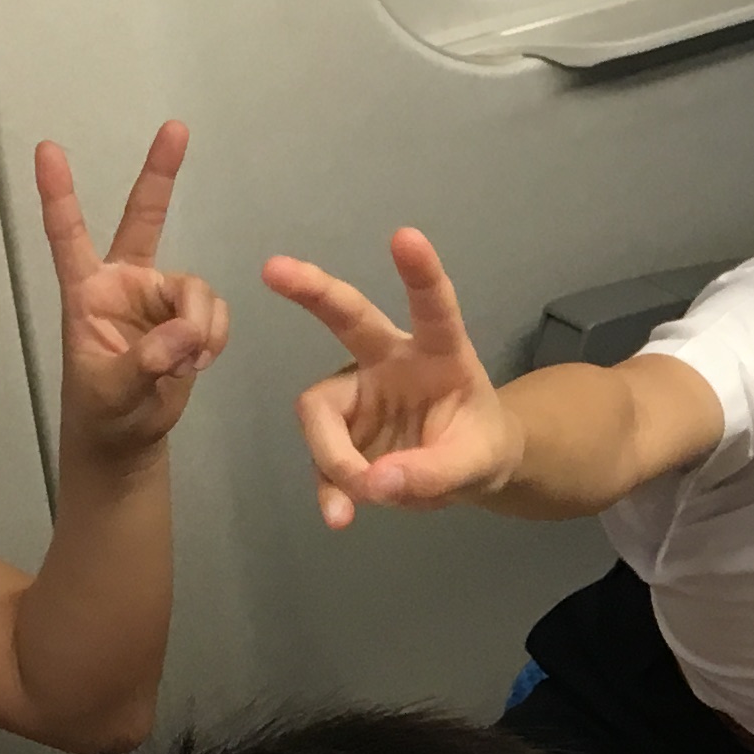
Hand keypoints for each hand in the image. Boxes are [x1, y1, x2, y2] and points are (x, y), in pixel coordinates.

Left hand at [43, 127, 229, 459]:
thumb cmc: (102, 411)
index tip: (47, 150)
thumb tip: (185, 337)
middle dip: (160, 173)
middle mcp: (125, 284)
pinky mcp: (189, 318)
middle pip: (144, 218)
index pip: (68, 236)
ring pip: (197, 287)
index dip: (59, 194)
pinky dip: (215, 337)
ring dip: (202, 325)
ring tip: (189, 363)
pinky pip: (216, 313)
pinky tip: (198, 363)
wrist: (128, 438)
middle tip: (176, 129)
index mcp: (87, 292)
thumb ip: (146, 361)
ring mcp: (160, 298)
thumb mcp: (112, 389)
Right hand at [267, 228, 521, 526]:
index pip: (433, 308)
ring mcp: (358, 393)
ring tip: (361, 498)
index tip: (405, 236)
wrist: (464, 472)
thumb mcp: (477, 466)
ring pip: (320, 413)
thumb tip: (375, 482)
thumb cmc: (479, 447)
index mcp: (440, 353)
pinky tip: (340, 516)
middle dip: (312, 291)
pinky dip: (329, 488)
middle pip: (348, 317)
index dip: (421, 274)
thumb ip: (434, 474)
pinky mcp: (338, 430)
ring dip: (333, 456)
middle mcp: (390, 360)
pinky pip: (321, 458)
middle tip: (274, 268)